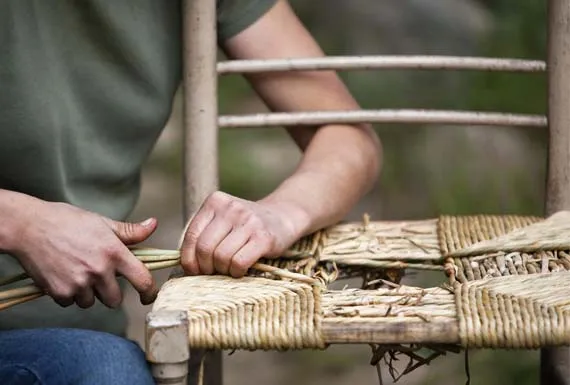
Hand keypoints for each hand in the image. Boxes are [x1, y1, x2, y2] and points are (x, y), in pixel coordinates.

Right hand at [8, 200, 157, 308]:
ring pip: (90, 302)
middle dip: (109, 293)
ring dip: (86, 293)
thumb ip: (129, 231)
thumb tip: (153, 224)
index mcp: (114, 252)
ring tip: (75, 271)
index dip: (149, 292)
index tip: (148, 296)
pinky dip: (67, 294)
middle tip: (98, 277)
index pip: (142, 279)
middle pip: (114, 300)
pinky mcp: (59, 292)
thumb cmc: (66, 221)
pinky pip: (70, 302)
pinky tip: (61, 274)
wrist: (28, 226)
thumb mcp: (101, 222)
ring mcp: (79, 283)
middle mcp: (99, 270)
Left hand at [180, 191, 300, 277]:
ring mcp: (248, 221)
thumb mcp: (223, 220)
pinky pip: (239, 262)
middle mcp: (231, 208)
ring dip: (222, 270)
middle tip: (212, 272)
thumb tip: (188, 264)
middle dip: (205, 267)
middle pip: (204, 248)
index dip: (188, 259)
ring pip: (221, 257)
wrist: (284, 216)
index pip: (191, 235)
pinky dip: (236, 272)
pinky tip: (240, 270)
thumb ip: (204, 234)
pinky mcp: (263, 237)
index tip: (194, 270)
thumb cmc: (246, 226)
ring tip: (228, 269)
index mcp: (215, 201)